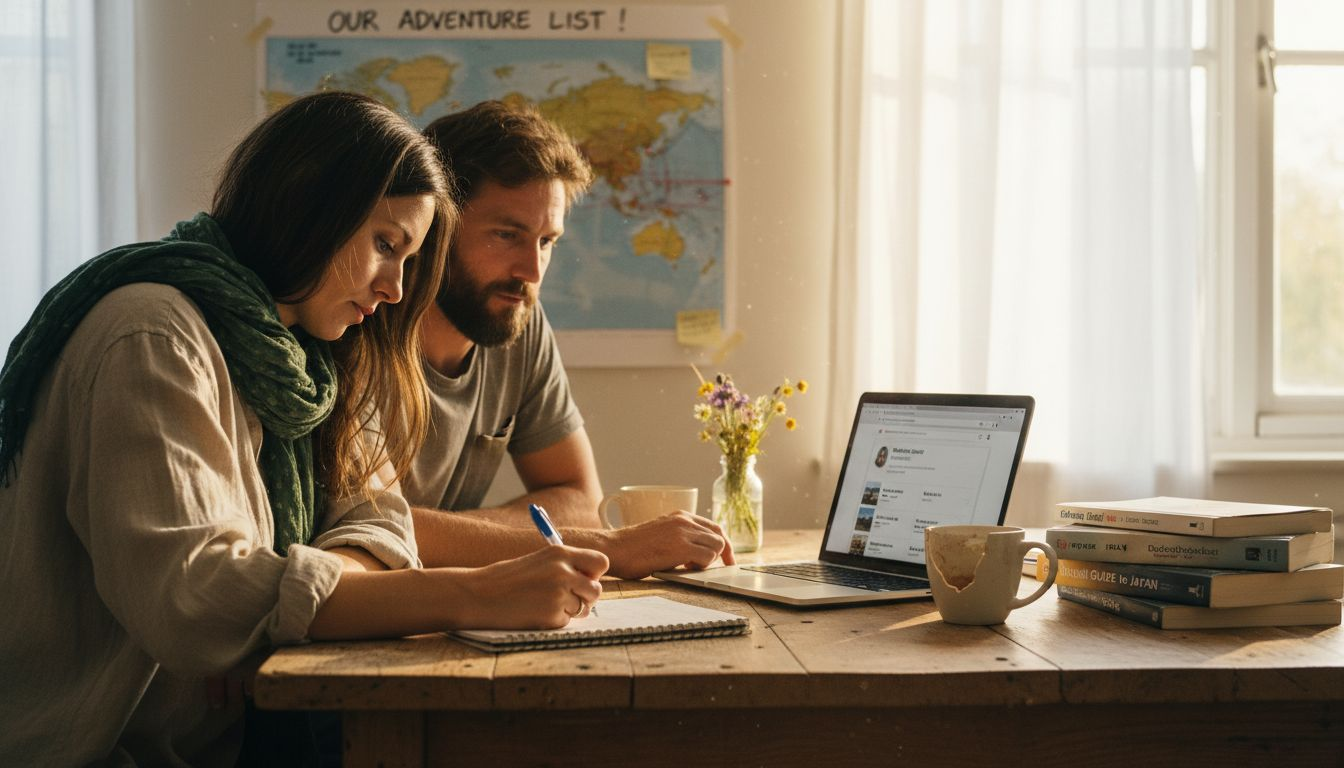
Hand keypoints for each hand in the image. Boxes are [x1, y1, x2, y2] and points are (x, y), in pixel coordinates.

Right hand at [455, 545, 607, 629]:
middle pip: (597, 589)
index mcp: (560, 553)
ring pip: (584, 607)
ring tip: (547, 605)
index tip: (583, 578)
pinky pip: (567, 621)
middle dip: (586, 597)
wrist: (479, 595)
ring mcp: (559, 594)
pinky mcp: (552, 615)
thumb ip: (564, 567)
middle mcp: (563, 572)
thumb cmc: (506, 579)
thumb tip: (591, 579)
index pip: (601, 562)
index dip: (594, 573)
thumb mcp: (538, 562)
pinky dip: (555, 621)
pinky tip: (536, 613)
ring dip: (572, 610)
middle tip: (567, 598)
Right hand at [602, 511, 735, 579]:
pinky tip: (685, 568)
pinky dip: (703, 566)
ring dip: (708, 561)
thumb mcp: (662, 534)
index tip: (727, 558)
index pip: (713, 527)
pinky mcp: (681, 546)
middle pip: (720, 535)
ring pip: (717, 546)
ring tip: (689, 566)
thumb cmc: (634, 548)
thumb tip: (702, 553)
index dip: (724, 544)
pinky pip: (708, 557)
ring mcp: (683, 532)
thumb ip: (682, 538)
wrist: (615, 548)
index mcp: (681, 515)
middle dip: (724, 554)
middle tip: (723, 568)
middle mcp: (685, 520)